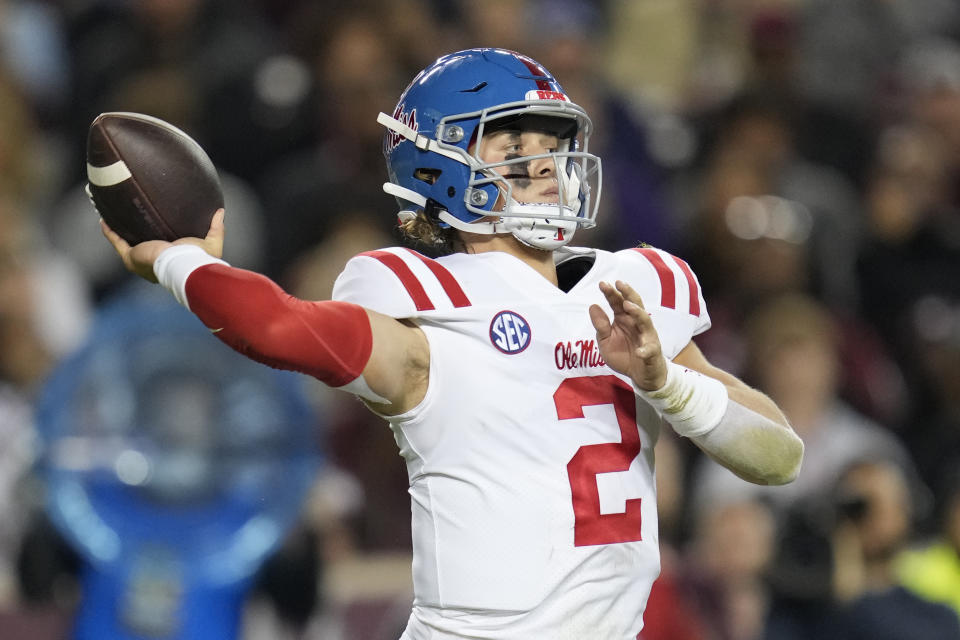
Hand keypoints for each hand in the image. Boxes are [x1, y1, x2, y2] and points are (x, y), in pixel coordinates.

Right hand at [100, 209, 224, 282]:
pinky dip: (110, 232)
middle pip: (141, 246)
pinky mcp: (131, 257)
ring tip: (114, 217)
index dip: (158, 241)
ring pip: (125, 244)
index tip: (157, 228)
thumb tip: (220, 211)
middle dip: (135, 234)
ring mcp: (140, 261)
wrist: (183, 263)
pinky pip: (117, 242)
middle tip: (133, 219)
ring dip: (119, 231)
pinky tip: (104, 220)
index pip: (162, 252)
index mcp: (170, 262)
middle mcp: (153, 264)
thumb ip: (216, 228)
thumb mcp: (211, 242)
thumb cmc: (198, 258)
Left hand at [589, 280, 666, 390]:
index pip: (618, 303)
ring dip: (637, 313)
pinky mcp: (652, 352)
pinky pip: (649, 350)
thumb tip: (592, 306)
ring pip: (645, 321)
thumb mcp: (605, 340)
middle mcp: (636, 323)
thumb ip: (600, 325)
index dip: (611, 293)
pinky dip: (645, 350)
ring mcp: (646, 336)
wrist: (641, 375)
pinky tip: (639, 351)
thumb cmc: (623, 354)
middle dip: (627, 293)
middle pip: (634, 304)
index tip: (602, 284)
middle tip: (619, 283)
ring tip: (628, 306)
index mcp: (624, 319)